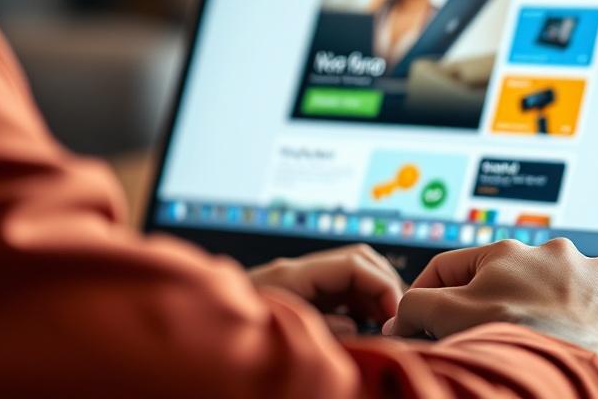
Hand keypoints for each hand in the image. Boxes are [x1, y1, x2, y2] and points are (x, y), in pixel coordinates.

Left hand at [248, 244, 404, 336]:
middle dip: (383, 283)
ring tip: (385, 324)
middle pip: (357, 259)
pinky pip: (338, 291)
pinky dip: (358, 304)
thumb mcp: (283, 334)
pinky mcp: (299, 294)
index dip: (381, 284)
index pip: (353, 263)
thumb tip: (354, 324)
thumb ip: (323, 329)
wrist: (200, 337)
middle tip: (397, 315)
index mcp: (292, 274)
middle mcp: (297, 271)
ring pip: (351, 275)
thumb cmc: (233, 337)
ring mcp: (299, 281)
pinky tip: (365, 326)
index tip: (394, 313)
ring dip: (372, 294)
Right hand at [384, 239, 597, 397]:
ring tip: (580, 346)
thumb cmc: (519, 341)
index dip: (439, 291)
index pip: (464, 265)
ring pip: (594, 290)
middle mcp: (564, 257)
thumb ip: (419, 307)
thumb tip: (401, 312)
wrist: (582, 367)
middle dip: (523, 306)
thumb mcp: (452, 318)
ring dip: (587, 313)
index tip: (433, 316)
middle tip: (516, 339)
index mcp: (513, 254)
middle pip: (532, 279)